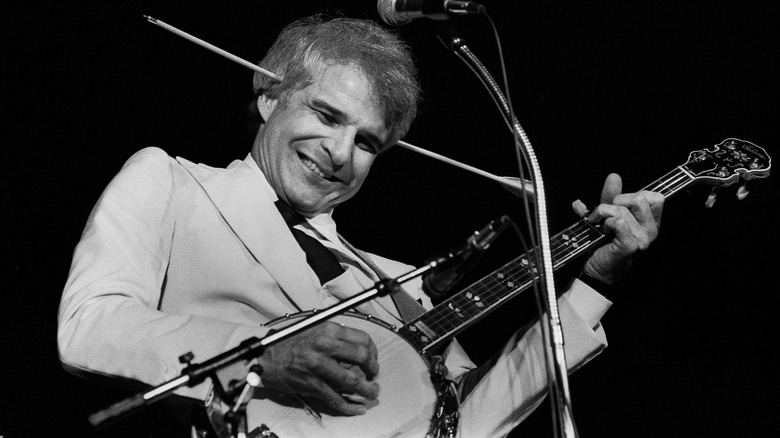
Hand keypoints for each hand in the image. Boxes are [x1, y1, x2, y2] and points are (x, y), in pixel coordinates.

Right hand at [257, 321, 379, 414]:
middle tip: (373, 374)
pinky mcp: (312, 385)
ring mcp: (319, 367)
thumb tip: (356, 345)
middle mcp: (325, 346)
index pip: (362, 338)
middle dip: (373, 369)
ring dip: (367, 390)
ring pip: (353, 381)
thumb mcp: (314, 328)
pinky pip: (336, 399)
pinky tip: (358, 408)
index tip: (373, 357)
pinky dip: (350, 406)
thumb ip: (335, 335)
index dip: (373, 350)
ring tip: (372, 392)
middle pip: (362, 357)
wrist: (265, 357)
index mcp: (328, 330)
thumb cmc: (288, 343)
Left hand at [572, 173, 663, 283]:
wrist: (597, 269)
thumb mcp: (608, 215)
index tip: (618, 204)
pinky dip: (606, 223)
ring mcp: (643, 239)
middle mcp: (651, 230)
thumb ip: (611, 196)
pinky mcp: (631, 246)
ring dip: (604, 214)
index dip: (633, 195)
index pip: (655, 197)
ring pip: (623, 210)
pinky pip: (619, 222)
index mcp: (650, 222)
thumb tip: (614, 176)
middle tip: (605, 214)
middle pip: (640, 198)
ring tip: (600, 225)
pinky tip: (603, 231)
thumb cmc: (604, 244)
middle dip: (617, 201)